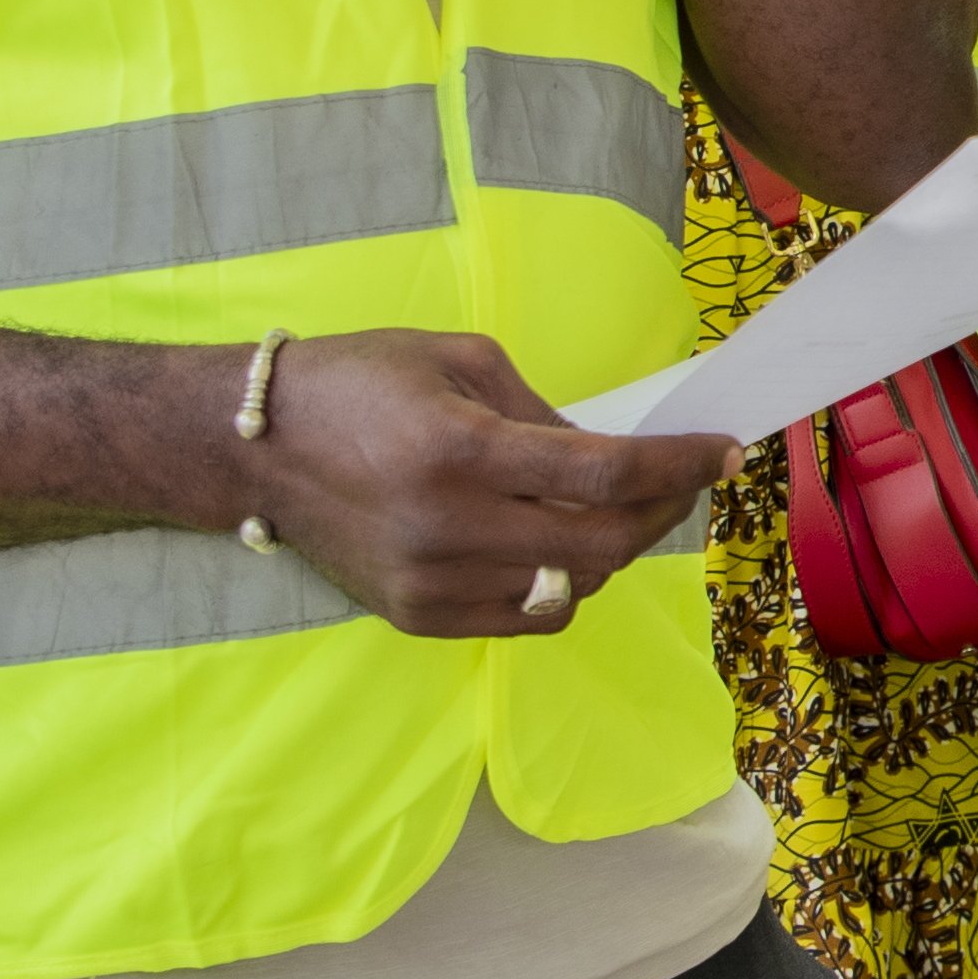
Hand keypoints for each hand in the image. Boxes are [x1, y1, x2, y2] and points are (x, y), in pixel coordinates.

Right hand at [227, 331, 732, 637]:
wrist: (254, 449)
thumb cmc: (357, 384)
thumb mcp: (460, 361)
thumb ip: (545, 413)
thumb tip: (619, 457)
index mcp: (460, 450)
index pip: (604, 473)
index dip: (677, 466)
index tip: (723, 452)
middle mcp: (447, 527)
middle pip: (602, 542)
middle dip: (660, 510)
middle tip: (680, 480)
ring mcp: (431, 583)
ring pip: (572, 586)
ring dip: (613, 547)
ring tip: (616, 506)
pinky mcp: (418, 617)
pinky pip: (528, 616)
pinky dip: (562, 581)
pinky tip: (558, 541)